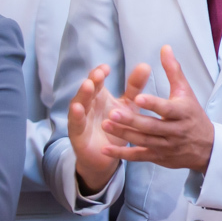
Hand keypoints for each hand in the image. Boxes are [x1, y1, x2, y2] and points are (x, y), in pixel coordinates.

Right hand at [69, 62, 148, 191]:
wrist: (107, 155)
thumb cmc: (116, 126)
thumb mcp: (128, 105)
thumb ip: (135, 87)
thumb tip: (145, 65)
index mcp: (99, 96)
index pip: (97, 81)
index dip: (99, 73)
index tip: (106, 68)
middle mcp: (88, 105)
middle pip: (88, 90)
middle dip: (92, 81)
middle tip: (99, 74)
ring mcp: (81, 119)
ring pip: (79, 104)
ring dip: (83, 95)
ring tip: (88, 85)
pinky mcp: (77, 135)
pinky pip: (76, 124)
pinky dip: (77, 116)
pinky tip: (79, 108)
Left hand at [99, 46, 215, 172]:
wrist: (207, 147)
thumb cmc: (193, 115)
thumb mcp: (186, 92)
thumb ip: (173, 71)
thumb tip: (164, 48)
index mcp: (182, 112)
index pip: (166, 108)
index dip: (153, 104)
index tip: (137, 98)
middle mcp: (175, 130)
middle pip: (151, 126)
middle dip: (131, 120)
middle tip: (112, 112)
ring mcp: (166, 146)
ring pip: (143, 140)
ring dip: (123, 134)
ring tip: (105, 124)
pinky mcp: (159, 157)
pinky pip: (139, 157)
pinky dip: (123, 155)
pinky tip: (106, 149)